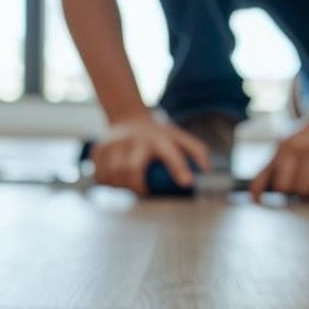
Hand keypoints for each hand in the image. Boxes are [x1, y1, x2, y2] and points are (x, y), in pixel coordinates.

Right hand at [92, 116, 210, 194]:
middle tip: (143, 192)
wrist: (127, 117)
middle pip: (130, 169)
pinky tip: (114, 178)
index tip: (187, 183)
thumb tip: (208, 171)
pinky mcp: (99, 149)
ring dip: (120, 185)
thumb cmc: (157, 134)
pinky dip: (106, 180)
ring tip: (128, 184)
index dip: (180, 169)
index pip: (171, 155)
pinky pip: (99, 173)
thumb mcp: (179, 137)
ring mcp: (114, 144)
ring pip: (112, 174)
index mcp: (158, 138)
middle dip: (136, 186)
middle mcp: (135, 140)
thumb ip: (197, 152)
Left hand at [252, 108, 308, 199]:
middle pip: (302, 191)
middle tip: (303, 179)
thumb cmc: (304, 137)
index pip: (282, 186)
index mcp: (289, 147)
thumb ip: (266, 172)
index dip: (284, 190)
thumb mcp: (282, 147)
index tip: (286, 185)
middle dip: (300, 190)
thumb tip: (253, 198)